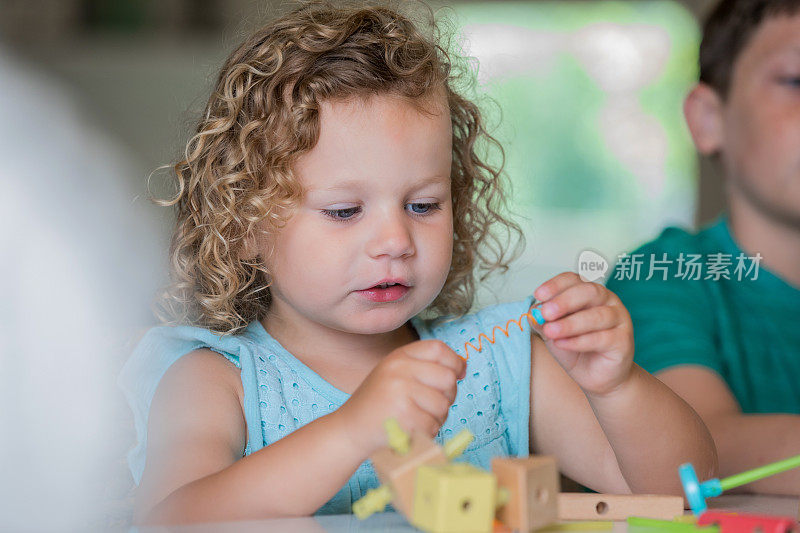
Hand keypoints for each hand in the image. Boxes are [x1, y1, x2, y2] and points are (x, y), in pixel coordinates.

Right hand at [334, 340, 466, 454]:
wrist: (349, 429)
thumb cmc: (378, 404)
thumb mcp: (396, 374)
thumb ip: (424, 367)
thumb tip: (462, 368)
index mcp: (398, 356)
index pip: (438, 349)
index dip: (455, 362)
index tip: (458, 374)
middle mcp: (399, 368)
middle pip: (447, 378)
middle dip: (448, 396)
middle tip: (431, 405)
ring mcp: (400, 391)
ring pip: (442, 405)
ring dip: (436, 418)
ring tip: (416, 419)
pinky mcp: (403, 415)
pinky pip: (432, 425)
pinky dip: (426, 433)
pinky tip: (410, 431)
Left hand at [531, 272, 633, 396]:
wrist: (595, 377)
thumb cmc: (576, 350)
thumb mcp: (553, 333)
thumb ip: (544, 321)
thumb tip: (533, 313)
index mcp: (588, 293)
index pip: (574, 280)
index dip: (556, 285)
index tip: (538, 295)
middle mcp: (607, 301)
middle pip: (589, 292)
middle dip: (564, 301)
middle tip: (546, 313)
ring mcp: (619, 319)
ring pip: (597, 315)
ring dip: (570, 323)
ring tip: (551, 332)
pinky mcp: (623, 340)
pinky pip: (602, 338)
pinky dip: (579, 341)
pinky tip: (563, 344)